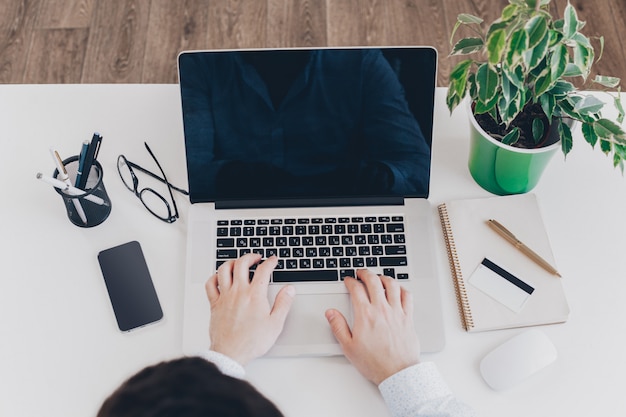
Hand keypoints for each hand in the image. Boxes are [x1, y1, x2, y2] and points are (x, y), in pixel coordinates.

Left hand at [205, 254, 294, 364]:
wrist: (231, 353)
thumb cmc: (251, 341)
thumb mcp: (275, 324)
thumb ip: (283, 303)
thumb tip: (289, 290)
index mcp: (254, 295)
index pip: (263, 270)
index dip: (270, 262)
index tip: (273, 260)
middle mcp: (238, 292)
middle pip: (242, 263)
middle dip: (251, 256)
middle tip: (256, 258)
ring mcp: (225, 297)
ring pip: (224, 270)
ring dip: (232, 262)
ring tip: (238, 262)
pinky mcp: (214, 304)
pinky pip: (210, 284)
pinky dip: (214, 277)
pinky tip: (219, 277)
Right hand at [325, 270, 419, 384]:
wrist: (397, 372)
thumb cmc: (374, 362)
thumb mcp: (348, 347)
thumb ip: (338, 327)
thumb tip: (331, 313)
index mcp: (365, 315)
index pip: (356, 289)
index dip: (350, 281)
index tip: (348, 281)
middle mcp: (382, 309)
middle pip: (374, 281)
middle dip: (365, 273)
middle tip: (361, 273)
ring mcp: (396, 312)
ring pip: (392, 285)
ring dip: (383, 277)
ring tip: (378, 277)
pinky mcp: (408, 317)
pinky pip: (407, 296)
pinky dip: (401, 288)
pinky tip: (397, 289)